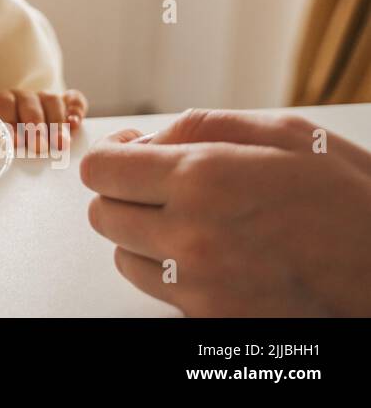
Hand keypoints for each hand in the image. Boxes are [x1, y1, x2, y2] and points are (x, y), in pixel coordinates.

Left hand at [0, 88, 86, 153]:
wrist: (22, 142)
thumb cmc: (3, 146)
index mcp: (0, 102)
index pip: (3, 104)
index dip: (9, 122)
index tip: (14, 142)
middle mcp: (22, 97)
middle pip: (29, 103)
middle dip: (35, 126)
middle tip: (39, 146)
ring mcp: (44, 98)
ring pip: (52, 101)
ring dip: (57, 123)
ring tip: (61, 144)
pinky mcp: (66, 103)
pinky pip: (74, 100)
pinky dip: (76, 109)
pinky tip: (75, 124)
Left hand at [80, 108, 370, 315]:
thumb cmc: (349, 197)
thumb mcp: (282, 133)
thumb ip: (199, 127)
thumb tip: (145, 140)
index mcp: (202, 178)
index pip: (100, 170)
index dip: (112, 157)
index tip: (129, 154)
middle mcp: (191, 234)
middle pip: (103, 214)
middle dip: (124, 194)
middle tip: (159, 186)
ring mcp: (200, 285)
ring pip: (125, 257)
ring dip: (144, 236)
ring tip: (191, 222)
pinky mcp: (212, 319)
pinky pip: (160, 292)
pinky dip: (172, 273)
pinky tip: (211, 255)